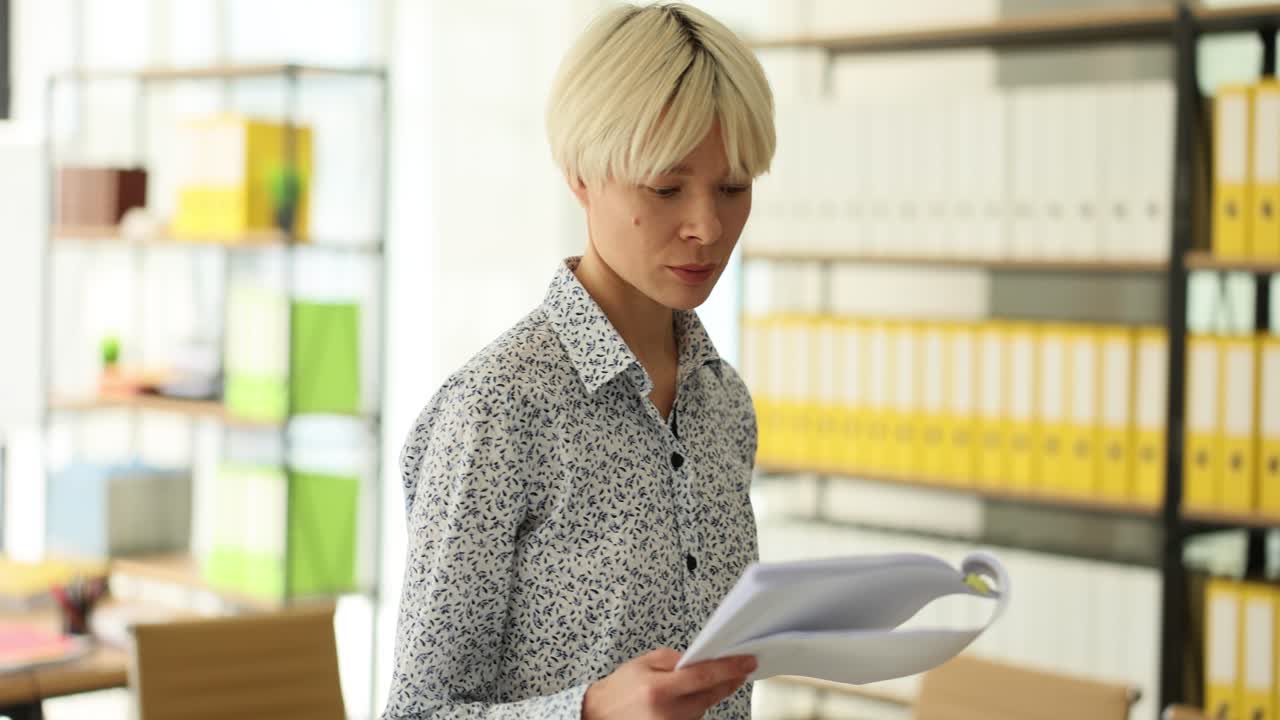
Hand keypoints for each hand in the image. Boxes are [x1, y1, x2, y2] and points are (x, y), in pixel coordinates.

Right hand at [582, 648, 755, 719]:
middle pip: (710, 695)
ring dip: (708, 695)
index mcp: (659, 689)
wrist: (598, 715)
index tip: (748, 662)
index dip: (729, 668)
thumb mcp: (644, 663)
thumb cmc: (619, 689)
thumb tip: (702, 659)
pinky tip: (684, 700)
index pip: (703, 676)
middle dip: (727, 681)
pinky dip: (695, 707)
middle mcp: (668, 712)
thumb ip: (675, 659)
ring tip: (695, 684)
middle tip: (739, 669)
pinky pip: (693, 718)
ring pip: (704, 708)